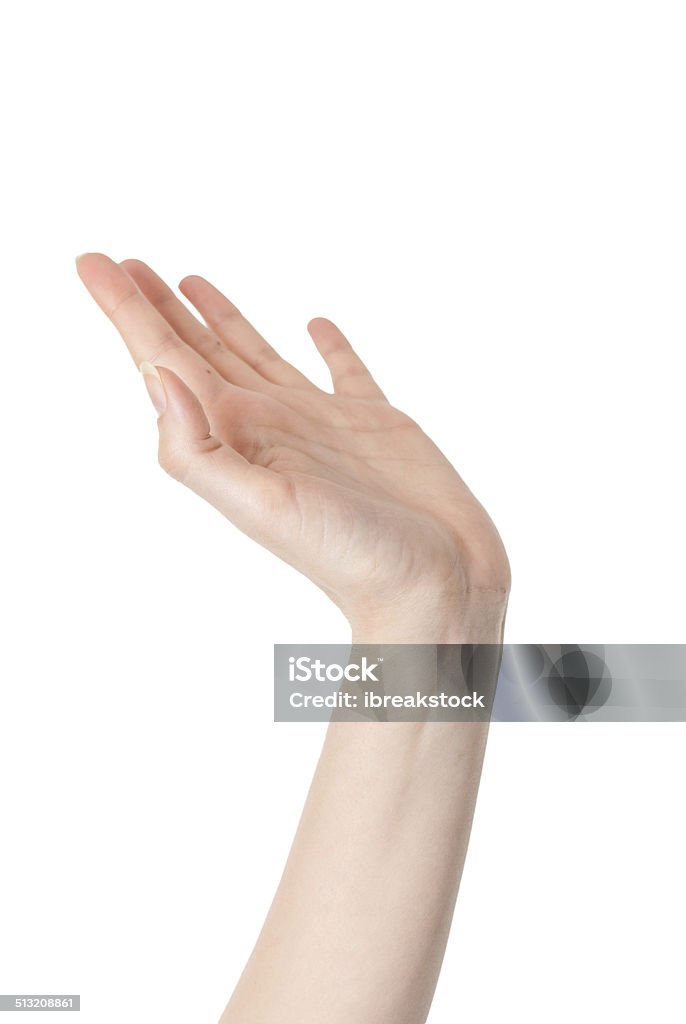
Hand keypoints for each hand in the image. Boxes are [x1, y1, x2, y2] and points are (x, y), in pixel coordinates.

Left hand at [76, 253, 509, 641]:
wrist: (435, 587)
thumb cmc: (350, 559)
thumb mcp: (261, 507)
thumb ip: (197, 448)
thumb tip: (152, 375)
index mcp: (237, 436)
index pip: (165, 360)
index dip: (126, 312)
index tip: (92, 262)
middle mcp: (270, 423)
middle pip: (200, 350)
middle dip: (158, 308)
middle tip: (124, 264)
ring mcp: (320, 422)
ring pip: (258, 353)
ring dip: (222, 317)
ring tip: (189, 279)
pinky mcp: (375, 423)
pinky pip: (344, 370)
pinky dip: (328, 344)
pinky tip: (314, 323)